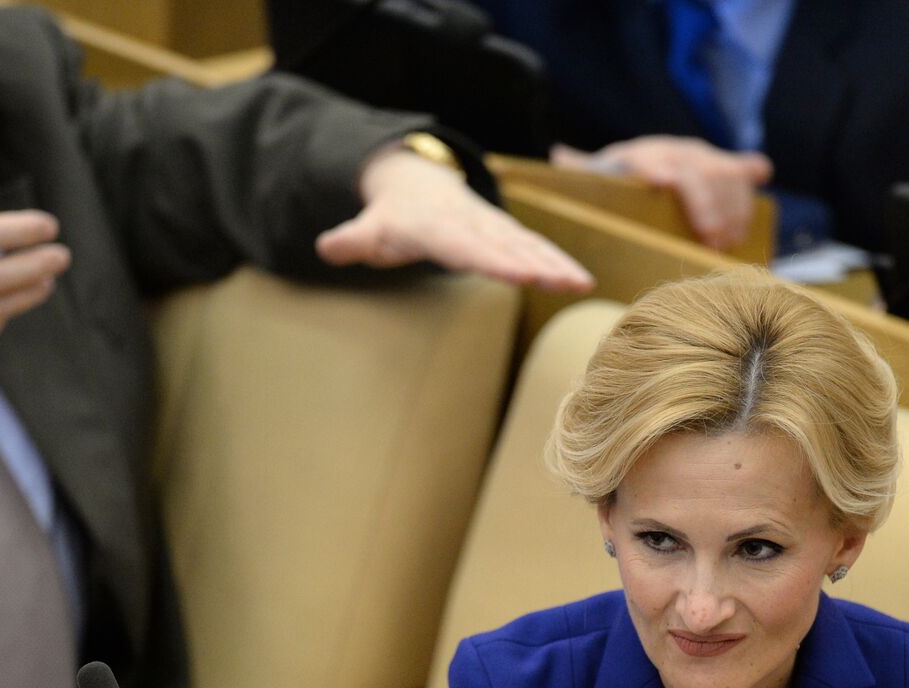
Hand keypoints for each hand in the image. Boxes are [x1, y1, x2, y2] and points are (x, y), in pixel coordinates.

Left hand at [316, 148, 593, 293]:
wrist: (416, 182)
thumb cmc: (391, 217)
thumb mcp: (365, 229)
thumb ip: (349, 240)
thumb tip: (325, 246)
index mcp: (436, 226)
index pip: (465, 247)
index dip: (492, 260)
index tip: (520, 275)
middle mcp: (470, 224)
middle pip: (506, 247)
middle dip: (537, 264)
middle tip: (565, 283)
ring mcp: (492, 228)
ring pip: (528, 247)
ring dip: (556, 265)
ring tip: (582, 285)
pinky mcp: (505, 234)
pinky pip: (535, 248)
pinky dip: (558, 262)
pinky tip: (580, 282)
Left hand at [552, 137, 771, 250]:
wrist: (642, 164)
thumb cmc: (614, 183)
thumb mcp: (595, 179)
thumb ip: (579, 171)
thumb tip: (558, 155)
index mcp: (641, 155)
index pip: (649, 158)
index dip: (657, 166)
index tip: (663, 180)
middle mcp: (676, 151)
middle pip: (698, 170)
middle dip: (707, 203)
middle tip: (709, 238)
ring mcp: (704, 157)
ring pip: (727, 174)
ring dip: (732, 209)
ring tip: (724, 244)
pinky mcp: (725, 167)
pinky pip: (746, 171)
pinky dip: (749, 194)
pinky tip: (745, 226)